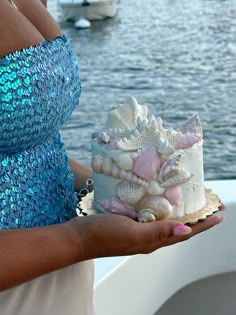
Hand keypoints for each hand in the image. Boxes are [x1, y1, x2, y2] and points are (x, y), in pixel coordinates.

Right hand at [69, 212, 223, 260]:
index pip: (184, 233)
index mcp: (152, 241)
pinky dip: (160, 207)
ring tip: (190, 202)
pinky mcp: (129, 221)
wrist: (78, 237)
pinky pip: (150, 214)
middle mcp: (148, 236)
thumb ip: (159, 232)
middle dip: (195, 219)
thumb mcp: (133, 233)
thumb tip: (186, 231)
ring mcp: (138, 229)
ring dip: (180, 213)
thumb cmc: (104, 235)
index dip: (202, 225)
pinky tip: (159, 198)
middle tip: (208, 207)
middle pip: (178, 227)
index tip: (219, 216)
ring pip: (165, 220)